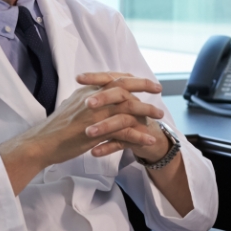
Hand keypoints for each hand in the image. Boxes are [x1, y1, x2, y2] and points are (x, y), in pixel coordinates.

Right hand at [0, 72, 165, 194]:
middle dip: (144, 85)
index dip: (132, 78)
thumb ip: (88, 100)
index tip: (145, 80)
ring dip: (147, 110)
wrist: (40, 144)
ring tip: (160, 116)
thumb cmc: (55, 129)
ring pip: (128, 107)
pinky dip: (139, 135)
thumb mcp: (72, 107)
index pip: (114, 77)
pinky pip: (124, 131)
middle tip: (159, 89)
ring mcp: (95, 115)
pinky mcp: (96, 132)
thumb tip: (98, 96)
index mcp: (87, 91)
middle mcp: (92, 98)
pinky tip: (150, 139)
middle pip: (124, 85)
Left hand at [77, 73, 192, 216]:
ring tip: (89, 133)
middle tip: (88, 104)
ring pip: (121, 120)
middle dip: (104, 98)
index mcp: (123, 92)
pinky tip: (94, 152)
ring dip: (105, 126)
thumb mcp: (114, 107)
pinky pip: (123, 142)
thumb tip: (79, 88)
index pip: (110, 79)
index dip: (95, 77)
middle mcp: (132, 103)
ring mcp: (136, 120)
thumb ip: (102, 97)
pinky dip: (108, 147)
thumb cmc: (127, 121)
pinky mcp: (139, 138)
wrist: (152, 140)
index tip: (78, 79)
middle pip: (120, 94)